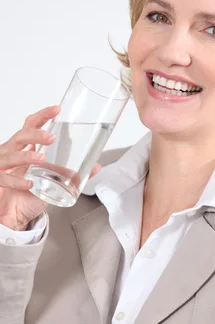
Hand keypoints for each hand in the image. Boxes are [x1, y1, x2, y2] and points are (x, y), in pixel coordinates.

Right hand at [0, 105, 101, 230]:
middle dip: (36, 134)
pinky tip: (29, 184)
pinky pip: (4, 178)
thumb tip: (96, 166)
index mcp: (25, 147)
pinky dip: (16, 181)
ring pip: (10, 154)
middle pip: (20, 135)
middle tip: (51, 137)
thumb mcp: (53, 181)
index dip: (43, 116)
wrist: (12, 214)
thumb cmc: (29, 194)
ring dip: (27, 155)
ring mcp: (2, 166)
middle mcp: (12, 153)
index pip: (31, 125)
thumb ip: (72, 173)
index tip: (57, 109)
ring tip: (42, 159)